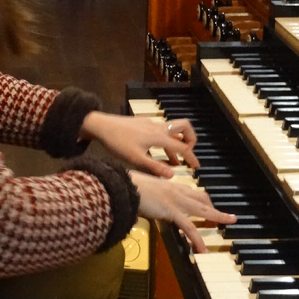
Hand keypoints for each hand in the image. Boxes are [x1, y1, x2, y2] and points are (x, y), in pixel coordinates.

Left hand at [81, 110, 198, 177]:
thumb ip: (155, 167)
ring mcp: (151, 123)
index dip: (191, 157)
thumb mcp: (136, 159)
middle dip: (191, 139)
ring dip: (176, 142)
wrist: (101, 126)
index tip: (196, 167)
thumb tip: (173, 175)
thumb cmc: (118, 144)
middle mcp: (158, 127)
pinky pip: (161, 131)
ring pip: (172, 130)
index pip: (182, 147)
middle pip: (184, 127)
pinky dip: (165, 140)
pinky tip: (157, 152)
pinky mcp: (143, 123)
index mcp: (159, 137)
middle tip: (188, 153)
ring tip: (173, 161)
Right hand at [129, 170, 235, 253]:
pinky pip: (188, 227)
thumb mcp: (142, 186)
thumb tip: (145, 198)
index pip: (192, 192)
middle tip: (227, 216)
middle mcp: (176, 190)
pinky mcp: (171, 211)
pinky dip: (197, 239)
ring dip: (219, 216)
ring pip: (203, 210)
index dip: (203, 199)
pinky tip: (202, 250)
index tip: (207, 205)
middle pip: (202, 199)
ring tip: (230, 221)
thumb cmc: (127, 185)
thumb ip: (148, 193)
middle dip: (216, 207)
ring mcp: (176, 201)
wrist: (123, 186)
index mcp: (170, 185)